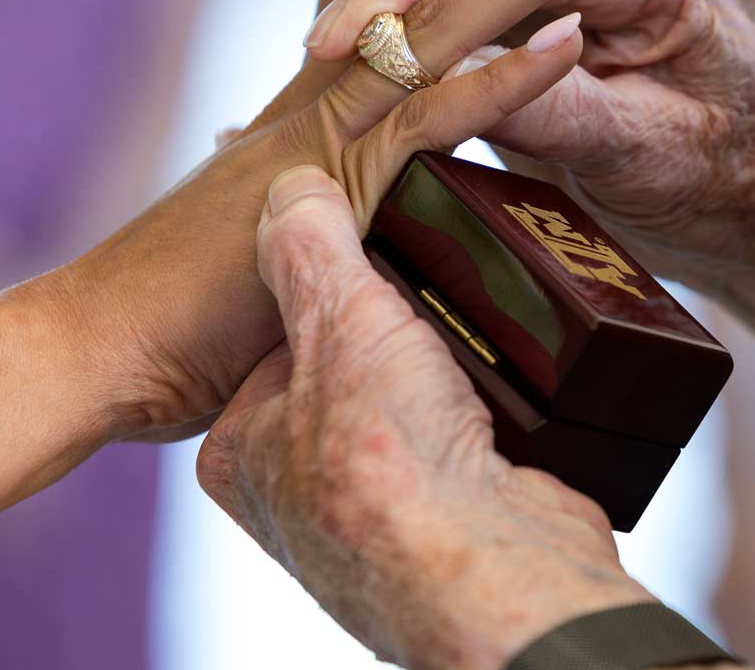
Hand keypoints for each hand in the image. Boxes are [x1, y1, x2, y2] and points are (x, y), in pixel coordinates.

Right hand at [43, 0, 629, 439]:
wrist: (91, 348)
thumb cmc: (176, 315)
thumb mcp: (272, 240)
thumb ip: (315, 208)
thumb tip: (329, 212)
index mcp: (312, 90)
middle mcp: (319, 83)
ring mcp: (323, 126)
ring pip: (438, 18)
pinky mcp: (330, 190)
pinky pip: (429, 120)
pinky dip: (502, 81)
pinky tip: (566, 41)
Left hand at [196, 167, 652, 669]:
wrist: (493, 570)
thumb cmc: (390, 460)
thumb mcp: (335, 314)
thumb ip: (309, 241)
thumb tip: (292, 185)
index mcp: (244, 451)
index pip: (277, 334)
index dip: (327, 283)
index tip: (367, 252)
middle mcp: (301, 492)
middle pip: (354, 364)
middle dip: (396, 328)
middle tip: (431, 296)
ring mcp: (379, 514)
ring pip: (415, 398)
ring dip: (449, 365)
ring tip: (474, 340)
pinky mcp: (453, 522)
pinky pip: (468, 436)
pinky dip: (491, 410)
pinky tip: (510, 392)